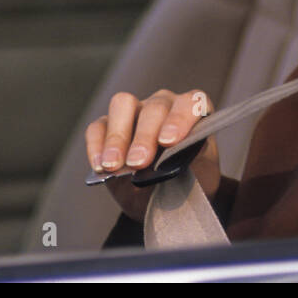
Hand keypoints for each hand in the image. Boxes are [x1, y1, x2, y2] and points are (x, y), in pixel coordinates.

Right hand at [85, 88, 220, 221]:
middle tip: (139, 163)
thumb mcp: (200, 172)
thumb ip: (193, 161)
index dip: (180, 119)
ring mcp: (136, 111)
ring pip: (123, 105)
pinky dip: (97, 145)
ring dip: (118, 136)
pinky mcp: (109, 125)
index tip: (169, 142)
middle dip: (145, 136)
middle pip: (154, 107)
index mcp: (193, 111)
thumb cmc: (190, 176)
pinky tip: (101, 167)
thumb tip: (176, 159)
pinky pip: (98, 126)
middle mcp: (165, 104)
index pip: (191, 103)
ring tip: (114, 164)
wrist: (168, 194)